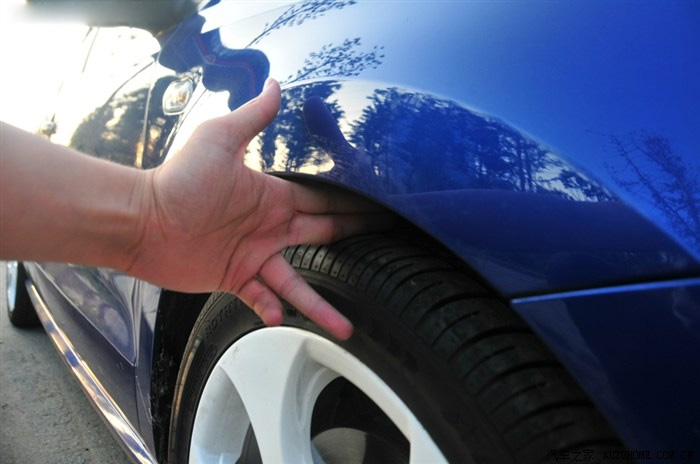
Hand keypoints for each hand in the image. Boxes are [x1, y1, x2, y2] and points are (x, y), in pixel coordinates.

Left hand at [129, 79, 384, 339]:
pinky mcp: (233, 277)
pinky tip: (284, 319)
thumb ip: (252, 117)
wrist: (141, 220)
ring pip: (297, 282)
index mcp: (273, 197)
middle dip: (353, 240)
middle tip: (386, 249)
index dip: (352, 206)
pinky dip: (272, 309)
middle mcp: (269, 228)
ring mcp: (253, 255)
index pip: (323, 201)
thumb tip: (275, 83)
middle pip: (322, 236)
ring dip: (320, 304)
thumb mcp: (218, 141)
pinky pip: (260, 298)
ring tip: (346, 326)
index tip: (380, 210)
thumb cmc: (177, 180)